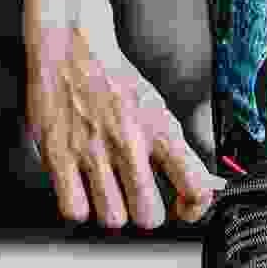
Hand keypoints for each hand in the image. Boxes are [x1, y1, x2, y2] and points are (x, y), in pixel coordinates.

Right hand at [26, 23, 224, 229]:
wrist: (72, 48)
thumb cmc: (115, 80)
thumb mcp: (159, 110)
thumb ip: (181, 152)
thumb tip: (208, 186)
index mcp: (159, 130)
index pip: (194, 185)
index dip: (194, 207)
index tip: (185, 207)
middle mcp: (128, 143)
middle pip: (149, 215)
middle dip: (148, 214)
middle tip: (141, 201)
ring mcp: (92, 151)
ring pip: (112, 219)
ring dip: (114, 212)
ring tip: (111, 194)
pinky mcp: (58, 156)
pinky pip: (73, 209)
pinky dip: (80, 207)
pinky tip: (83, 191)